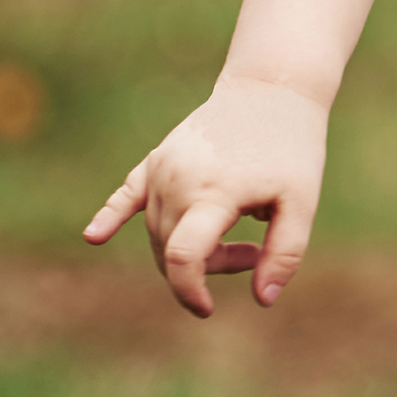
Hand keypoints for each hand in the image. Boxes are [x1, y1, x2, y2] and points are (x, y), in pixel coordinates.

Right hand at [82, 76, 327, 318]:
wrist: (273, 87)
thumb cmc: (292, 146)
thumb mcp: (302, 200)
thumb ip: (285, 252)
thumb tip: (262, 301)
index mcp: (216, 193)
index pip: (184, 258)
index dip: (190, 292)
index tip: (207, 309)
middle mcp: (179, 180)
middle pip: (172, 250)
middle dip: (210, 265)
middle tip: (254, 251)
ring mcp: (163, 168)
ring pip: (158, 231)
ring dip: (188, 247)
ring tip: (240, 228)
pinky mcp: (157, 158)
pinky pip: (127, 194)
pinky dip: (111, 216)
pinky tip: (94, 236)